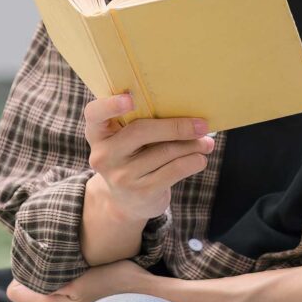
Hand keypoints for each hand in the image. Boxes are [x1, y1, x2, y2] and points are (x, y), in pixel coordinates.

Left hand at [8, 261, 151, 301]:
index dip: (24, 277)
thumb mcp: (82, 273)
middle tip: (56, 276)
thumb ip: (48, 278)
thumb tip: (17, 287)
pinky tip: (83, 301)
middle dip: (33, 291)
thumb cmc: (118, 282)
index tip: (42, 267)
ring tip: (72, 287)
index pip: (16, 293)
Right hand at [84, 93, 214, 225]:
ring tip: (206, 142)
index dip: (111, 104)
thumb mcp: (126, 141)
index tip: (130, 98)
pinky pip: (174, 170)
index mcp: (98, 133)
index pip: (95, 114)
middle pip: (141, 131)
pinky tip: (200, 158)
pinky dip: (193, 161)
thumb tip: (190, 115)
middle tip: (202, 125)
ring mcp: (121, 175)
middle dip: (176, 126)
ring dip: (192, 145)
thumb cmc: (133, 158)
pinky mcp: (141, 191)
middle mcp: (104, 154)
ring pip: (165, 151)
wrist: (125, 203)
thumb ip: (143, 123)